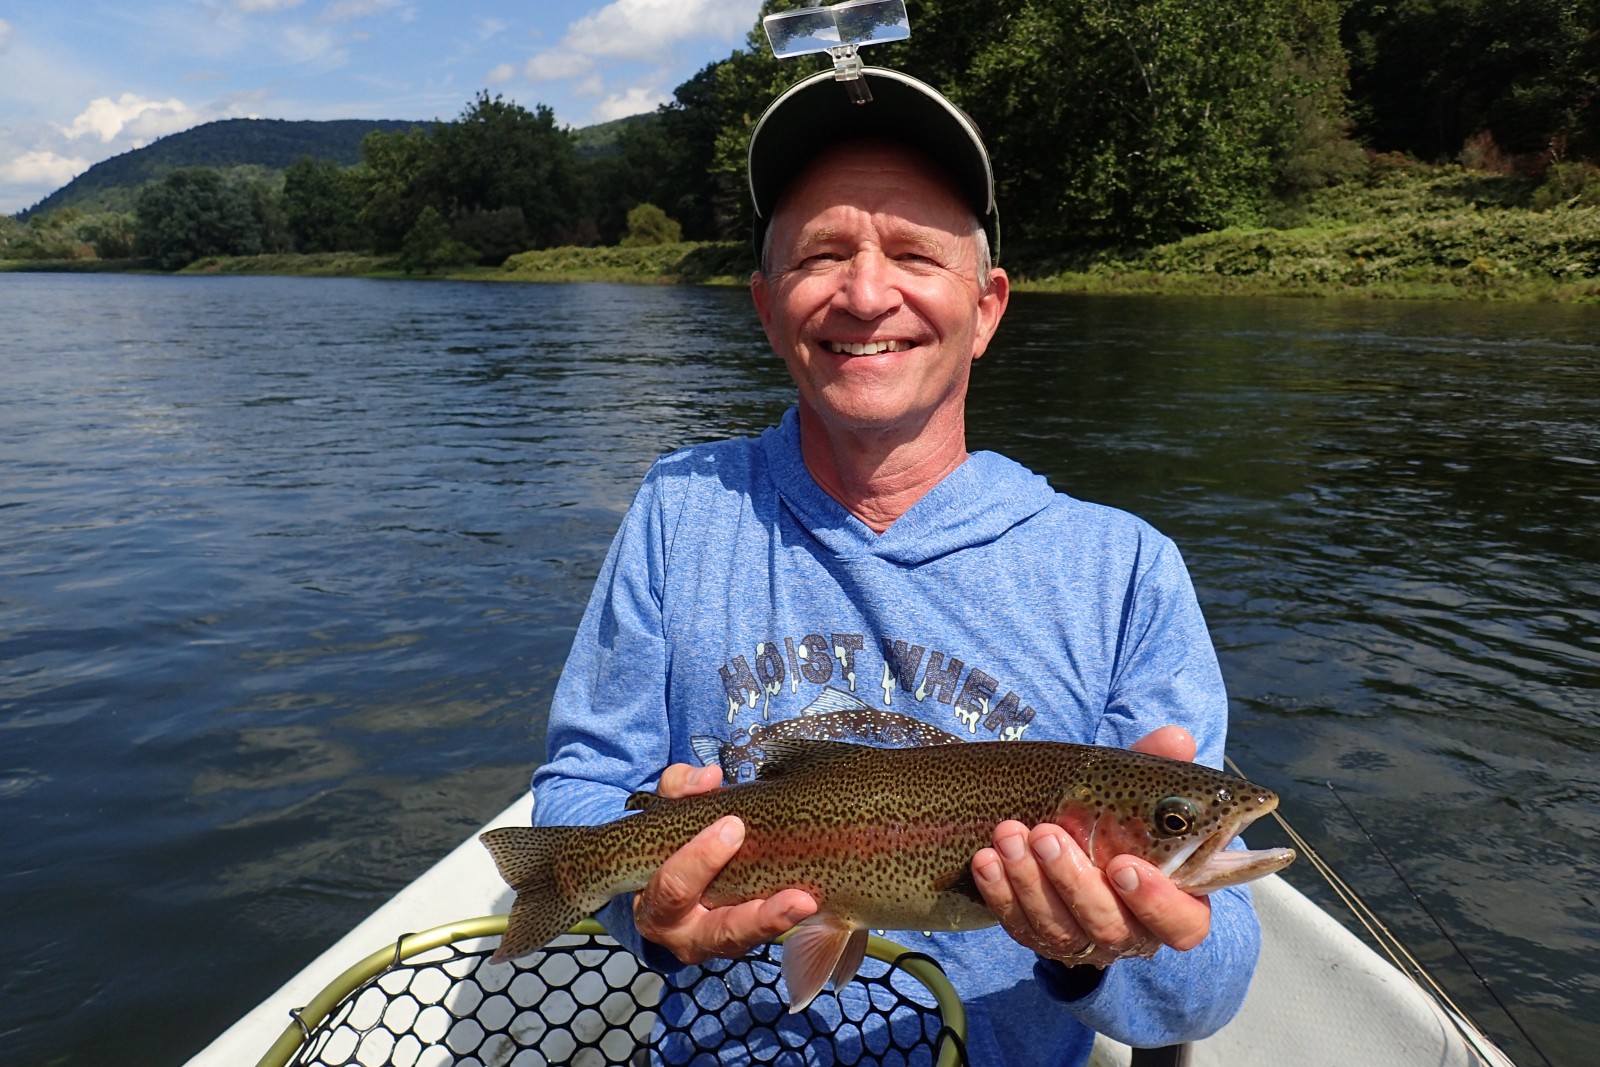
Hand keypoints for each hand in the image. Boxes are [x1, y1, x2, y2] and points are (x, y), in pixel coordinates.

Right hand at [632, 762, 817, 963]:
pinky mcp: (744, 941)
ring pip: (748, 941)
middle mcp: (685, 935)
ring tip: (807, 904)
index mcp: (657, 904)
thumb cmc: (672, 841)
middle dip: (755, 915)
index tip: (733, 826)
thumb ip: (680, 787)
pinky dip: (787, 921)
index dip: (700, 860)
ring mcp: (716, 944)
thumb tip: (709, 777)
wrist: (671, 876)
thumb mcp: (667, 809)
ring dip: (778, 924)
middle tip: (793, 892)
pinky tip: (814, 902)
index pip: (673, 888)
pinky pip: (766, 936)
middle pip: (719, 932)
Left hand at [971, 726, 1212, 966]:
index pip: (1183, 925)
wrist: (1069, 830)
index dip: (1157, 903)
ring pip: (1059, 930)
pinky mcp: (1039, 936)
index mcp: (1174, 903)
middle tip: (1045, 834)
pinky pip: (1020, 926)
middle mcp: (1132, 932)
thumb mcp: (1136, 786)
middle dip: (1073, 881)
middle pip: (1110, 927)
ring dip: (1029, 882)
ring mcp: (1083, 940)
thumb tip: (1176, 737)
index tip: (1122, 865)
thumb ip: (1159, 764)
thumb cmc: (1117, 815)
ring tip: (1009, 834)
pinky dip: (1000, 893)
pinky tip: (987, 860)